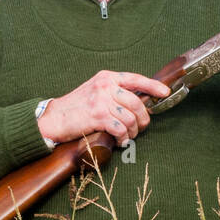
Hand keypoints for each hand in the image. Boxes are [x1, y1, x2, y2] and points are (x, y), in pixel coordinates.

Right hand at [37, 70, 170, 146]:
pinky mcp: (98, 116)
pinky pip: (121, 129)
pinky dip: (124, 138)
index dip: (153, 86)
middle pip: (137, 103)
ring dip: (133, 131)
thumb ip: (114, 92)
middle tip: (141, 127)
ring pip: (131, 118)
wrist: (54, 118)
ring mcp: (102, 100)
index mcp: (107, 77)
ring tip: (128, 136)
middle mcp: (105, 86)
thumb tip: (140, 101)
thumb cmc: (76, 107)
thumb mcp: (95, 90)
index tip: (164, 92)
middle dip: (144, 119)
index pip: (136, 79)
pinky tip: (120, 141)